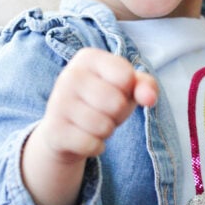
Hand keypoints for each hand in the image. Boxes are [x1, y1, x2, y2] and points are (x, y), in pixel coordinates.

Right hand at [39, 47, 157, 162]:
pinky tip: (84, 138)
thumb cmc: (101, 101)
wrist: (63, 129)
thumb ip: (146, 86)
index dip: (128, 91)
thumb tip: (150, 99)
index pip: (126, 77)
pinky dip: (95, 147)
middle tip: (104, 112)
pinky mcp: (54, 131)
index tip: (115, 91)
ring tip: (94, 124)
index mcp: (87, 57)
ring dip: (106, 132)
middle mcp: (69, 75)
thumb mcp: (126, 88)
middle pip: (117, 103)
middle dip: (118, 114)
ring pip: (104, 127)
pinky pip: (92, 145)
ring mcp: (57, 103)